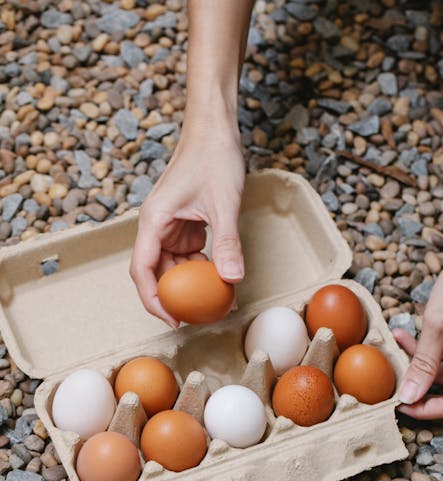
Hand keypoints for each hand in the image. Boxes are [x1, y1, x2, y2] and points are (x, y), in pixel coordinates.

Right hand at [130, 123, 245, 325]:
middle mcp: (155, 226)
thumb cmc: (213, 157)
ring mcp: (169, 226)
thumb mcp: (224, 203)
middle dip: (173, 297)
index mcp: (154, 220)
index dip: (153, 299)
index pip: (142, 269)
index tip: (172, 319)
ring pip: (172, 266)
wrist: (215, 129)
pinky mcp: (183, 225)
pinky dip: (201, 269)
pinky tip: (219, 278)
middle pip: (154, 272)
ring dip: (190, 284)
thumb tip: (231, 279)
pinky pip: (186, 255)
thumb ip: (226, 242)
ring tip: (214, 301)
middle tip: (197, 317)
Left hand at [394, 210, 442, 418]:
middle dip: (416, 376)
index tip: (400, 405)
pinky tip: (408, 331)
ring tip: (397, 339)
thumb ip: (422, 361)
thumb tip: (409, 396)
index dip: (426, 410)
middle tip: (391, 366)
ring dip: (418, 357)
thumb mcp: (438, 321)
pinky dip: (428, 344)